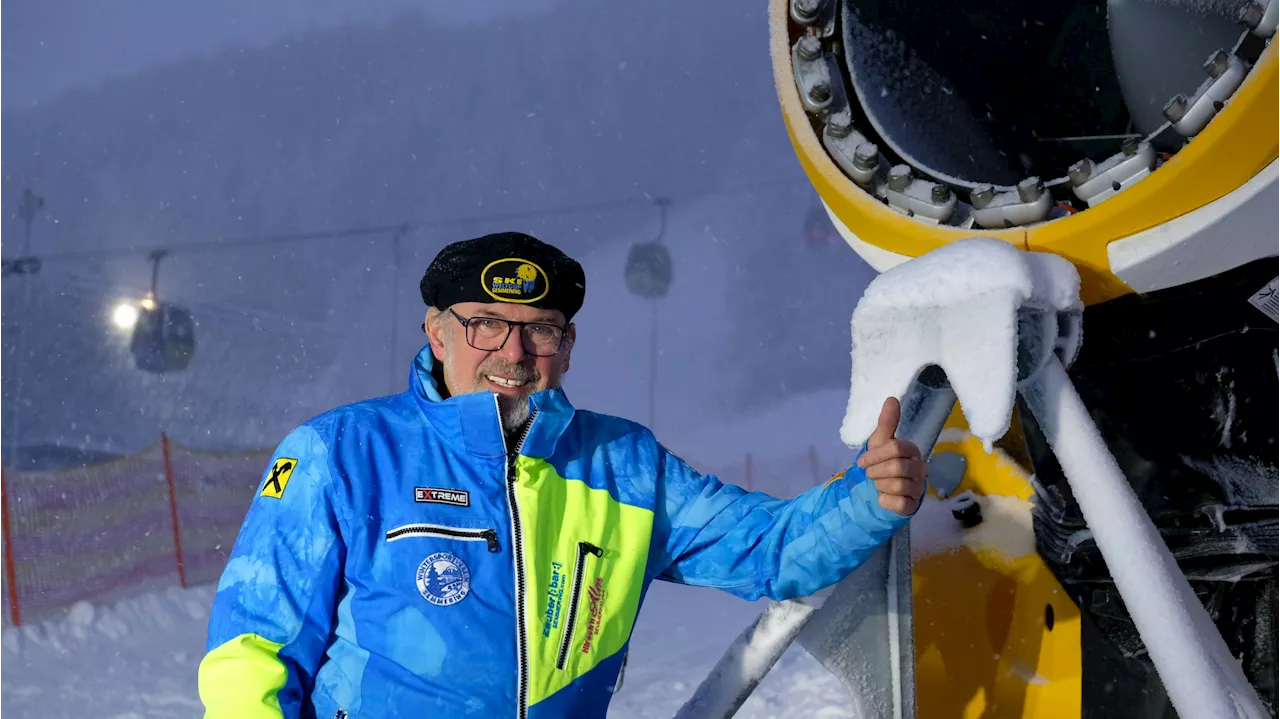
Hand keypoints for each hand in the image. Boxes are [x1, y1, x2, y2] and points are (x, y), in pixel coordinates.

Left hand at [856, 397, 926, 515]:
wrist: (880, 489)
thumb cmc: (881, 462)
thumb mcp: (880, 442)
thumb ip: (887, 422)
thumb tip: (891, 398)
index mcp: (911, 450)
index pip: (896, 448)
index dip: (875, 455)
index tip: (862, 462)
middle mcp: (919, 468)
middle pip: (897, 467)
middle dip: (876, 471)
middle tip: (870, 474)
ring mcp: (918, 487)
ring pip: (898, 486)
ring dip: (880, 485)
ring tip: (878, 484)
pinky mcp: (913, 505)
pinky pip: (900, 504)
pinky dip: (886, 501)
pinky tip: (883, 498)